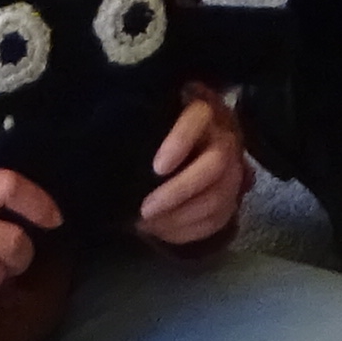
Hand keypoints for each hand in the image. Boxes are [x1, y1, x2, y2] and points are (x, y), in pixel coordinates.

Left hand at [132, 86, 247, 248]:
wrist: (174, 156)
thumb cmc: (150, 137)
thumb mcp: (142, 126)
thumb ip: (131, 132)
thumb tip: (108, 153)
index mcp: (200, 110)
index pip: (199, 117)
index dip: (181, 141)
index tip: (157, 168)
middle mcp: (224, 136)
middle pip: (216, 163)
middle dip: (180, 190)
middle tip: (145, 209)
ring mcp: (233, 168)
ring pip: (219, 196)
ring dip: (181, 217)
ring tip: (148, 224)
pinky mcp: (232, 197)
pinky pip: (218, 219)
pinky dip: (189, 230)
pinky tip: (163, 231)